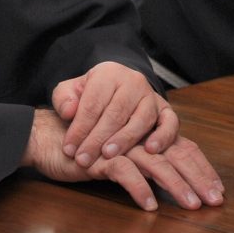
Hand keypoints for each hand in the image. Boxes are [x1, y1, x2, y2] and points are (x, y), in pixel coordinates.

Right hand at [22, 109, 224, 211]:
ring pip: (156, 163)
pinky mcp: (101, 157)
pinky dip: (138, 188)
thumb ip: (143, 162)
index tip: (218, 189)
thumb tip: (166, 182)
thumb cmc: (89, 148)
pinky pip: (125, 172)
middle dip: (199, 178)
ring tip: (191, 205)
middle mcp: (140, 138)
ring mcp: (122, 146)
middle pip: (177, 155)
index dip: (202, 168)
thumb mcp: (121, 155)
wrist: (51, 138)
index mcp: (148, 136)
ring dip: (176, 184)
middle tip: (215, 201)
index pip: (183, 149)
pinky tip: (149, 205)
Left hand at [53, 62, 177, 166]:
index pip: (93, 102)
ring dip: (124, 140)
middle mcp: (133, 81)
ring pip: (141, 118)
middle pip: (116, 112)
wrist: (115, 91)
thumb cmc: (90, 96)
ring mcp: (151, 95)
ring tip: (108, 156)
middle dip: (97, 138)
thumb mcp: (70, 91)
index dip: (80, 127)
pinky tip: (150, 150)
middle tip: (83, 159)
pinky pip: (170, 122)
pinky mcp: (165, 110)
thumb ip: (64, 99)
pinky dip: (163, 136)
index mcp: (108, 73)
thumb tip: (69, 112)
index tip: (69, 149)